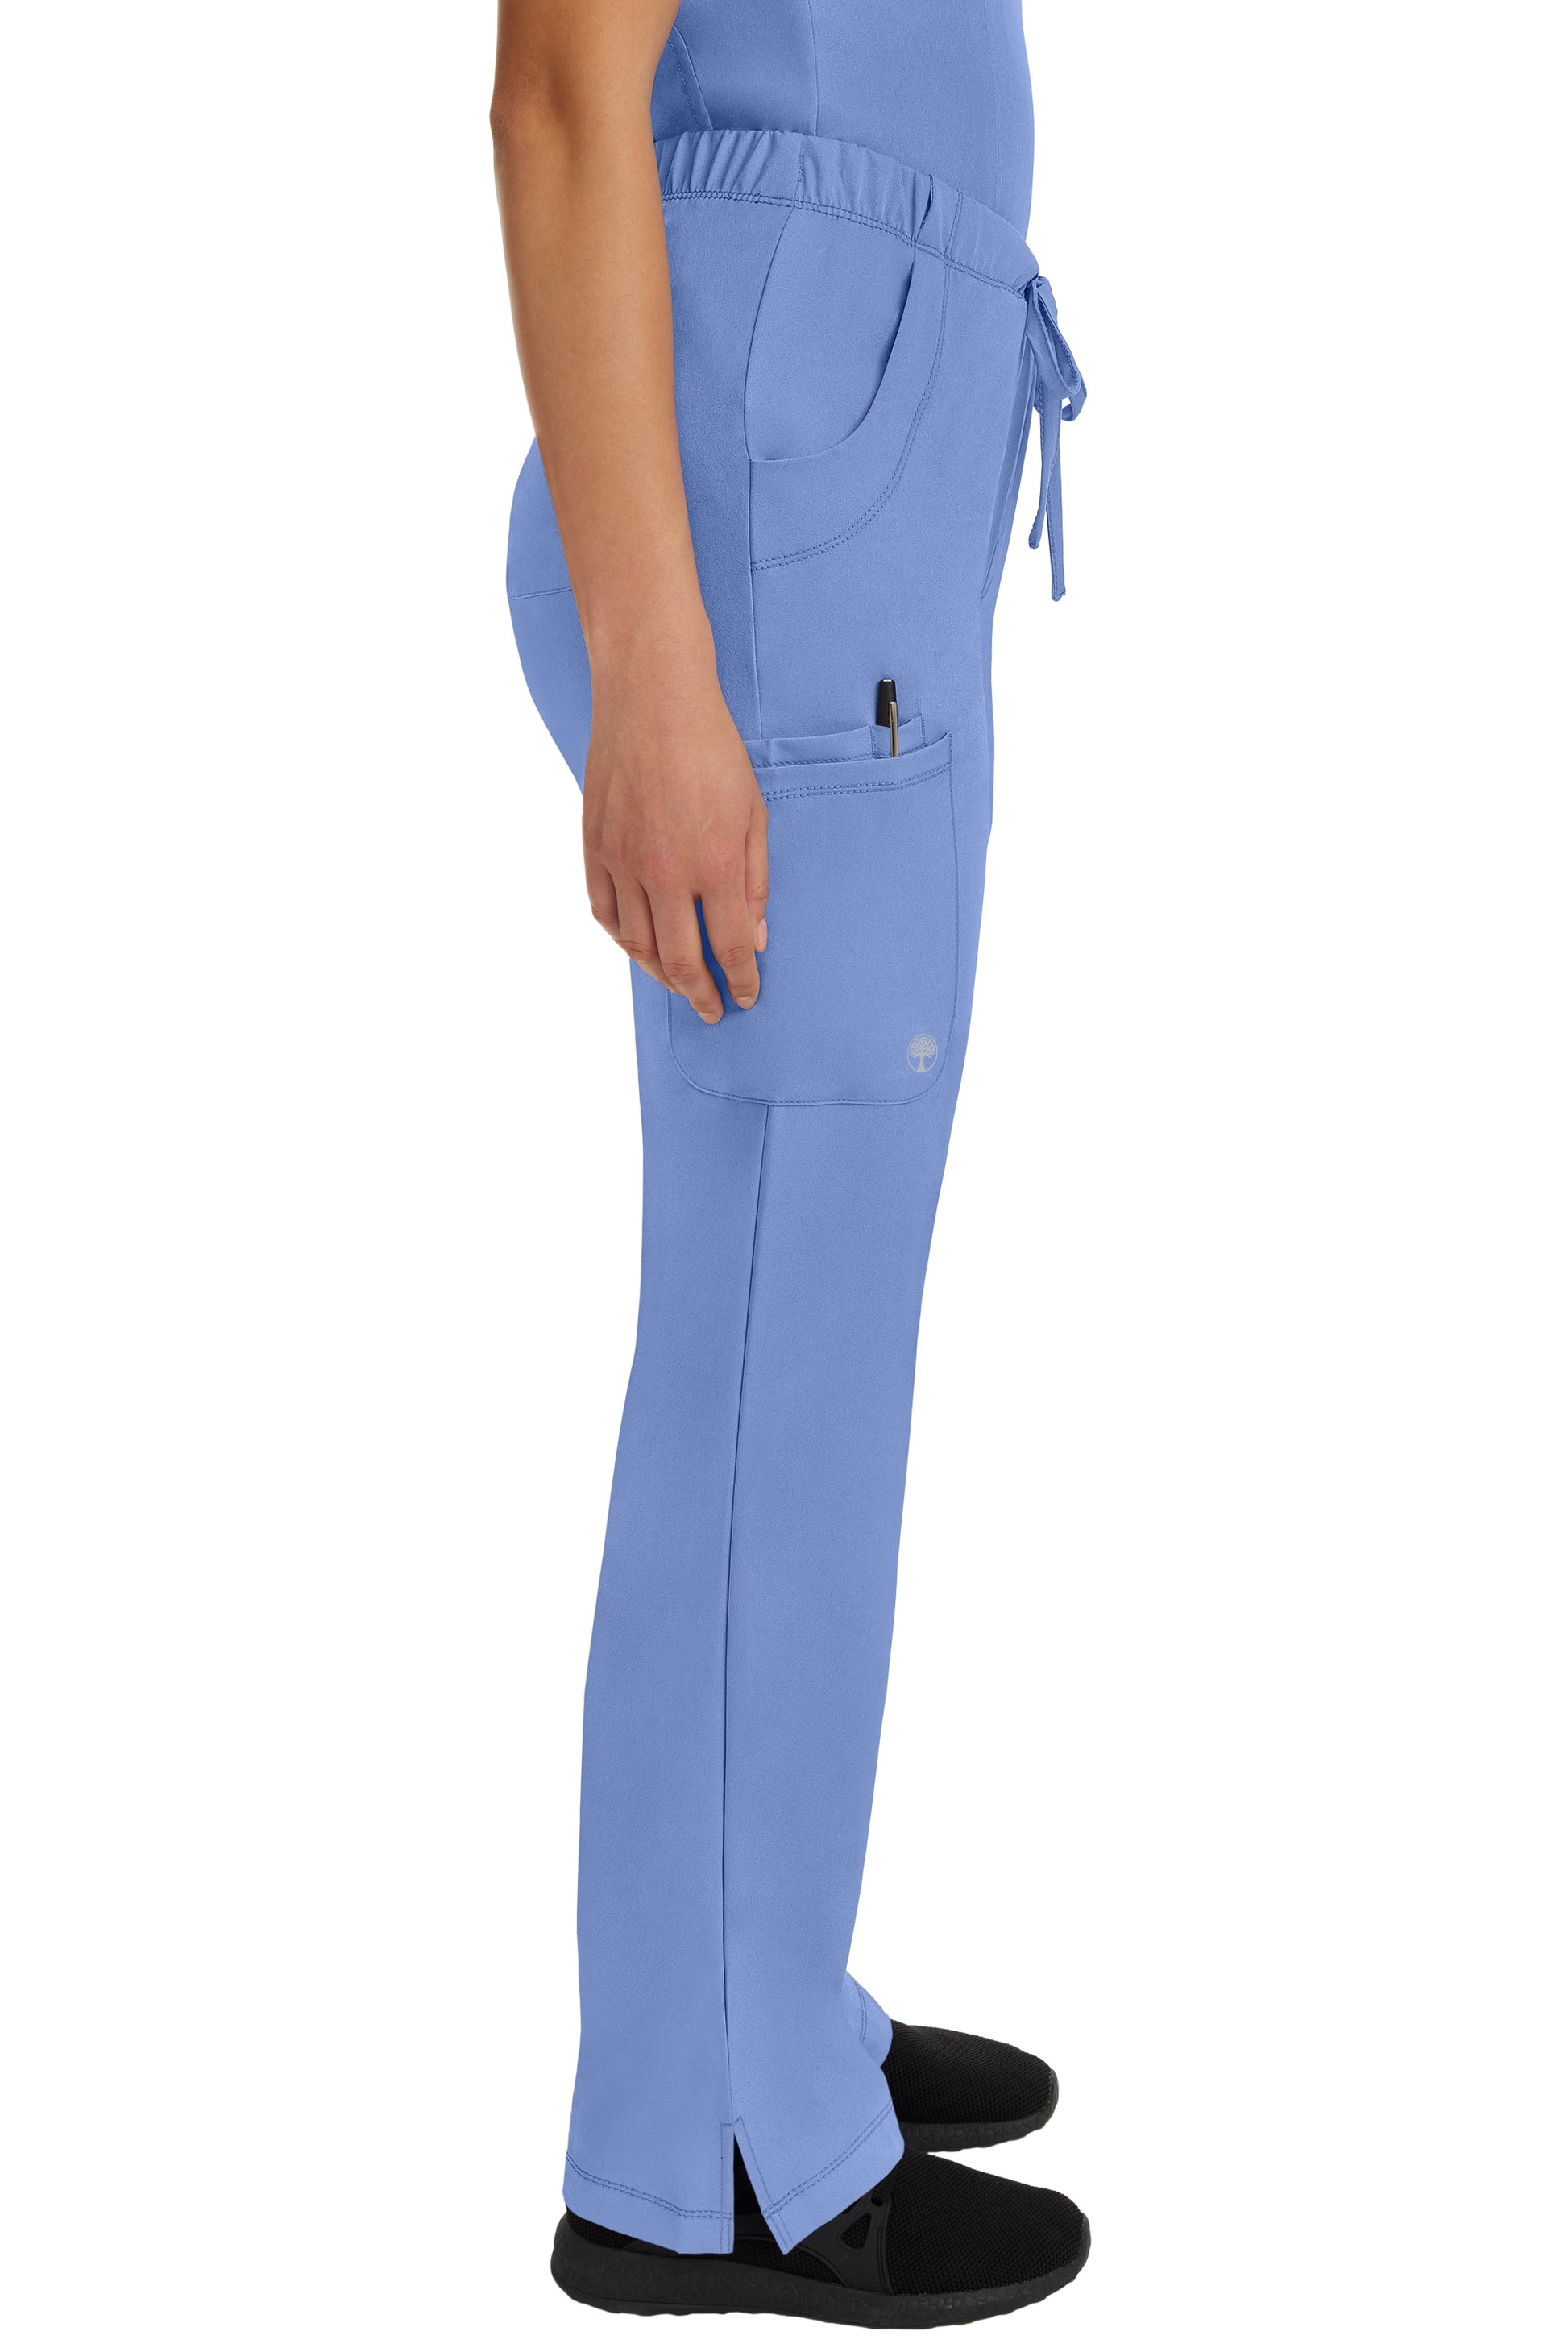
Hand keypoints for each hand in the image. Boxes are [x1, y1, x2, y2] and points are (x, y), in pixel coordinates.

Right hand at [582, 626, 768, 1022]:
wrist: (652, 696)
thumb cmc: (710, 748)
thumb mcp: (753, 813)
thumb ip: (755, 881)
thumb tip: (753, 937)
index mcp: (714, 864)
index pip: (728, 948)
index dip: (741, 981)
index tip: (746, 997)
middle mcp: (665, 872)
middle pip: (680, 960)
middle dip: (700, 994)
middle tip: (712, 1009)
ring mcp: (623, 861)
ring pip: (636, 944)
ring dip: (660, 973)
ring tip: (678, 982)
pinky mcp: (594, 846)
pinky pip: (603, 912)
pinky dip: (621, 938)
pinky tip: (638, 946)